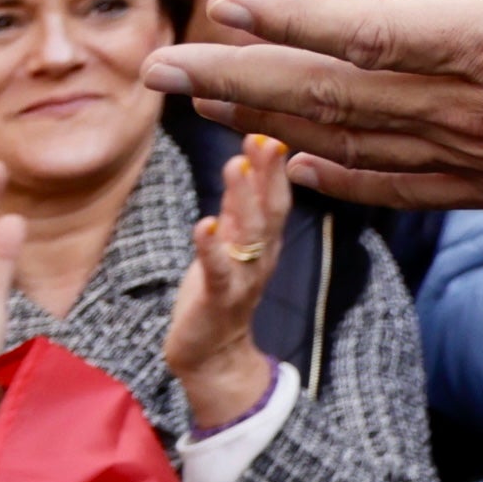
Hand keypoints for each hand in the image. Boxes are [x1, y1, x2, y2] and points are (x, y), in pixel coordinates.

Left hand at [150, 0, 482, 215]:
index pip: (375, 32)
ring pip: (354, 142)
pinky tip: (300, 169)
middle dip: (239, 74)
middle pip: (335, 95)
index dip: (295, 15)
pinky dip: (343, 179)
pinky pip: (405, 186)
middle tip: (156, 65)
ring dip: (270, 120)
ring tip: (203, 103)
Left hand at [161, 137, 288, 435]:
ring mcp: (243, 277)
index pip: (278, 196)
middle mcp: (262, 256)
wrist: (212, 354)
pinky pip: (216, 271)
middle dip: (266, 171)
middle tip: (263, 136)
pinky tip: (204, 225)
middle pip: (270, 209)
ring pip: (248, 234)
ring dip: (242, 198)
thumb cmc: (218, 292)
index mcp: (267, 241)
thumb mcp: (231, 243)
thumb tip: (248, 156)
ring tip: (234, 166)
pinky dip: (210, 248)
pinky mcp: (216, 299)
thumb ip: (239, 207)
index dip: (275, 164)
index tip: (272, 127)